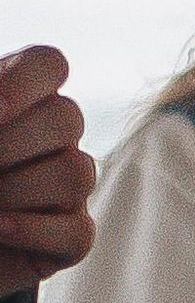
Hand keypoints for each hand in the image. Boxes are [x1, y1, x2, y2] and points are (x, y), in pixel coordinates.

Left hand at [0, 47, 97, 299]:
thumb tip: (0, 114)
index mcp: (14, 100)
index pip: (48, 64)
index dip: (24, 83)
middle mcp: (47, 139)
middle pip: (67, 117)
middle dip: (12, 145)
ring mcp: (63, 189)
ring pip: (77, 172)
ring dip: (18, 191)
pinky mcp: (68, 237)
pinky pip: (79, 232)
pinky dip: (33, 231)